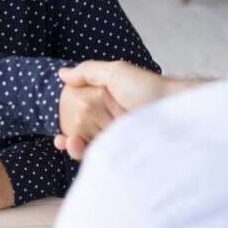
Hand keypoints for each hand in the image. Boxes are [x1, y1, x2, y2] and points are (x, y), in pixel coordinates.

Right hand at [54, 61, 208, 159]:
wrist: (172, 109)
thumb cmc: (147, 88)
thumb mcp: (116, 72)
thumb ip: (88, 73)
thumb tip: (62, 74)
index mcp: (106, 101)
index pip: (80, 110)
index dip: (65, 115)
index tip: (55, 121)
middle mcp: (109, 119)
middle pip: (81, 129)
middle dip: (67, 134)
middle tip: (59, 136)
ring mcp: (114, 136)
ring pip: (86, 144)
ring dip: (72, 145)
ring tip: (66, 142)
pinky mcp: (120, 151)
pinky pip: (98, 156)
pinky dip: (83, 154)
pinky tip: (76, 147)